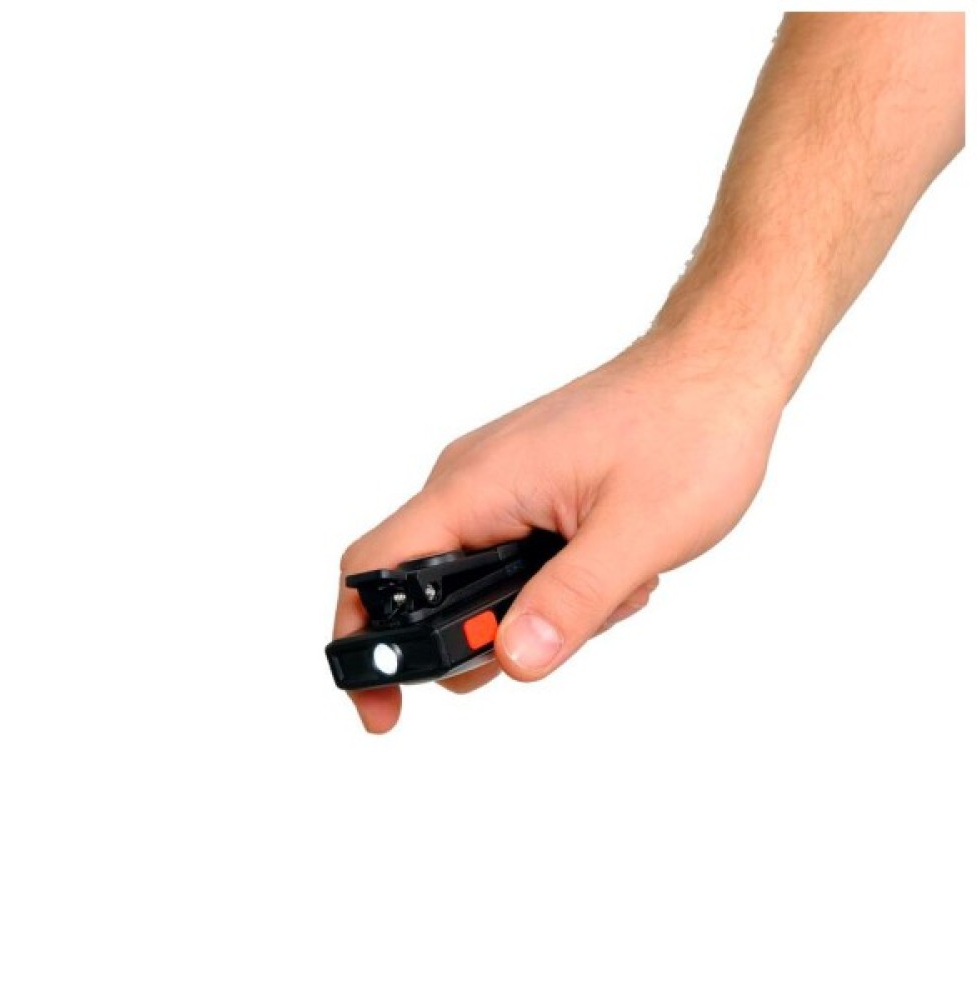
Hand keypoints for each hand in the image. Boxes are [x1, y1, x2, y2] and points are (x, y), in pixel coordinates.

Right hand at [333, 331, 785, 732]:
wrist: (717, 370)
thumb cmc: (686, 428)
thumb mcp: (636, 532)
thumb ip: (571, 602)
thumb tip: (512, 662)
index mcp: (476, 485)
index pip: (374, 569)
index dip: (361, 644)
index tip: (383, 708)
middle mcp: (471, 481)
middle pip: (425, 588)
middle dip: (484, 635)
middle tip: (556, 638)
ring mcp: (498, 482)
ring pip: (480, 578)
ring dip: (536, 607)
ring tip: (608, 589)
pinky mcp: (527, 487)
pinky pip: (512, 555)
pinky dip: (554, 581)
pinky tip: (611, 569)